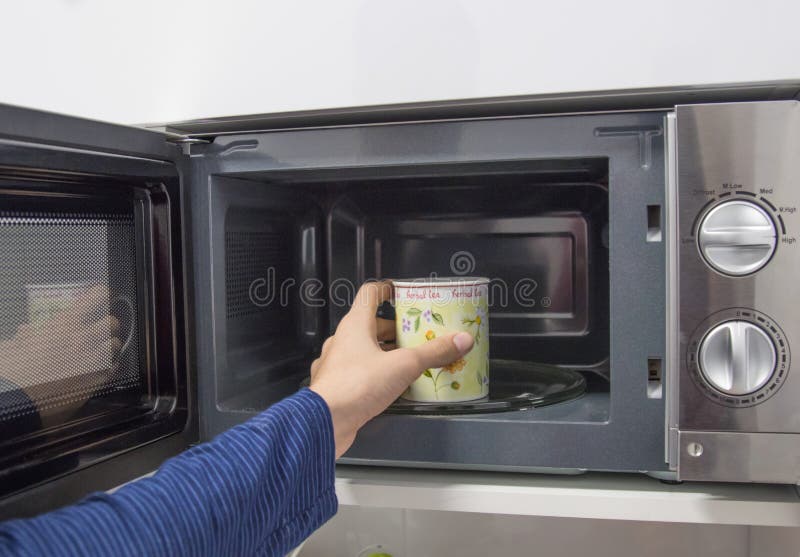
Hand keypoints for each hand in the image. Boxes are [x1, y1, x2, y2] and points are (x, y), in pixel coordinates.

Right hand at [0, 286, 121, 426]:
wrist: (16, 403)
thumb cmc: (11, 371)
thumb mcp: (11, 347)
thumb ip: (23, 337)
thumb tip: (27, 331)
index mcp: (64, 325)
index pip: (96, 298)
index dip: (100, 294)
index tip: (101, 294)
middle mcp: (84, 339)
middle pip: (112, 322)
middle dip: (107, 322)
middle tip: (100, 326)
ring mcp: (93, 360)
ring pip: (115, 344)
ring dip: (109, 344)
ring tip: (100, 347)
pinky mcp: (97, 381)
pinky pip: (113, 367)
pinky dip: (109, 365)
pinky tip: (100, 367)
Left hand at [309, 282, 473, 457]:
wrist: (325, 421)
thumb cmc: (357, 385)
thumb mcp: (404, 365)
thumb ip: (433, 352)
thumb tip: (460, 340)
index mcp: (355, 325)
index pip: (370, 294)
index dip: (387, 290)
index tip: (402, 293)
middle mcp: (342, 340)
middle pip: (371, 326)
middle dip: (395, 330)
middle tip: (417, 336)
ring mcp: (336, 364)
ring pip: (364, 351)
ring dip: (386, 354)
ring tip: (410, 363)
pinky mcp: (337, 387)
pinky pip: (359, 374)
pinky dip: (376, 376)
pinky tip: (391, 388)